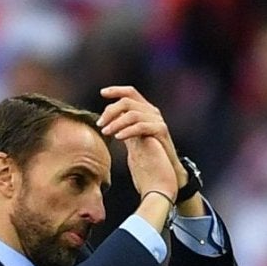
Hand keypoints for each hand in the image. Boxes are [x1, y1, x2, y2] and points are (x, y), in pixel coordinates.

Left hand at [99, 85, 181, 221]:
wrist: (166, 174)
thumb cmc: (149, 158)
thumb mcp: (133, 138)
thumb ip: (124, 127)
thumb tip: (107, 121)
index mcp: (145, 111)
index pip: (130, 92)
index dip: (116, 90)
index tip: (102, 93)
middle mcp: (153, 112)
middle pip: (128, 101)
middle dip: (111, 110)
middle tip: (100, 124)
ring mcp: (158, 121)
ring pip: (132, 113)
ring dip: (116, 122)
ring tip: (106, 132)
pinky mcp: (161, 131)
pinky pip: (141, 126)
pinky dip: (127, 130)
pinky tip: (118, 137)